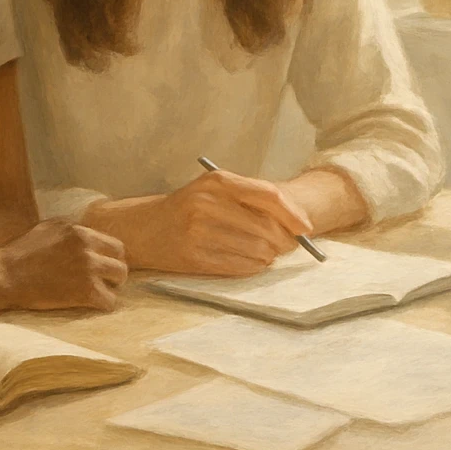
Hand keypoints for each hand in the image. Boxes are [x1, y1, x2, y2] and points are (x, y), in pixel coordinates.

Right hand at [0, 219, 127, 310]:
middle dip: (113, 273)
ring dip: (110, 287)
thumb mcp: (48, 228)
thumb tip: (89, 234)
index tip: (103, 267)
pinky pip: (109, 301)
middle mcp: (87, 248)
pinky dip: (103, 305)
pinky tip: (91, 305)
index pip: (114, 245)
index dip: (110, 258)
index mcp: (79, 232)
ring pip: (119, 278)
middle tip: (103, 282)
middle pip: (120, 261)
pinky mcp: (84, 292)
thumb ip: (72, 230)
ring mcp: (87, 269)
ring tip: (98, 293)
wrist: (5, 276)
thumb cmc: (21, 253)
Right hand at [87, 171, 314, 276]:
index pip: (268, 196)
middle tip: (288, 248)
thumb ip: (252, 200)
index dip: (293, 215)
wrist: (142, 228)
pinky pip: (239, 267)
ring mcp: (198, 231)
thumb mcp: (214, 191)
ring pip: (256, 250)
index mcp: (217, 182)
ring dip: (267, 257)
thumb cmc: (187, 208)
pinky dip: (253, 268)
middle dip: (283, 241)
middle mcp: (207, 203)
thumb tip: (297, 225)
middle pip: (266, 228)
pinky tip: (251, 263)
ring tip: (264, 254)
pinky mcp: (192, 257)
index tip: (308, 229)